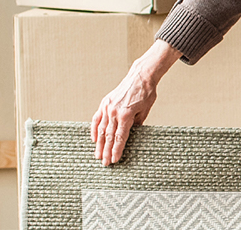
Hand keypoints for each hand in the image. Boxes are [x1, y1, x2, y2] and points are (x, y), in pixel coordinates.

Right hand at [90, 40, 181, 165]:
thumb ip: (137, 124)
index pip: (119, 137)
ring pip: (101, 129)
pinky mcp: (104, 103)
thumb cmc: (147, 94)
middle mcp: (114, 112)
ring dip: (99, 144)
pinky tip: (93, 139)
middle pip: (108, 136)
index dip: (116, 150)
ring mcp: (107, 107)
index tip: (114, 160)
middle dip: (106, 151)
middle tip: (105, 163)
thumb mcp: (145, 111)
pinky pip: (96, 118)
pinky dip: (94, 129)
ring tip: (97, 155)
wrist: (141, 76)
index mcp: (126, 115)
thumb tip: (131, 136)